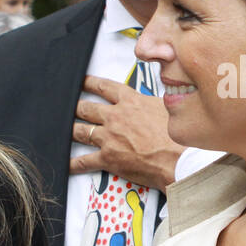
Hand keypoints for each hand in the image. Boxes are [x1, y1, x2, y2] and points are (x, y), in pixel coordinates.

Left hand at [70, 75, 182, 189]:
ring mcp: (109, 138)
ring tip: (64, 130)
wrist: (180, 159)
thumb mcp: (166, 108)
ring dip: (72, 130)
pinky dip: (72, 163)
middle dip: (76, 107)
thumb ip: (151, 103)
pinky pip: (83, 161)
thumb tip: (153, 100)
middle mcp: (115, 117)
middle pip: (87, 108)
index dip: (89, 82)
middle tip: (68, 107)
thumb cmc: (178, 136)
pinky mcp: (107, 158)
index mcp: (130, 101)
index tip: (81, 81)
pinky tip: (66, 163)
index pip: (104, 87)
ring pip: (81, 131)